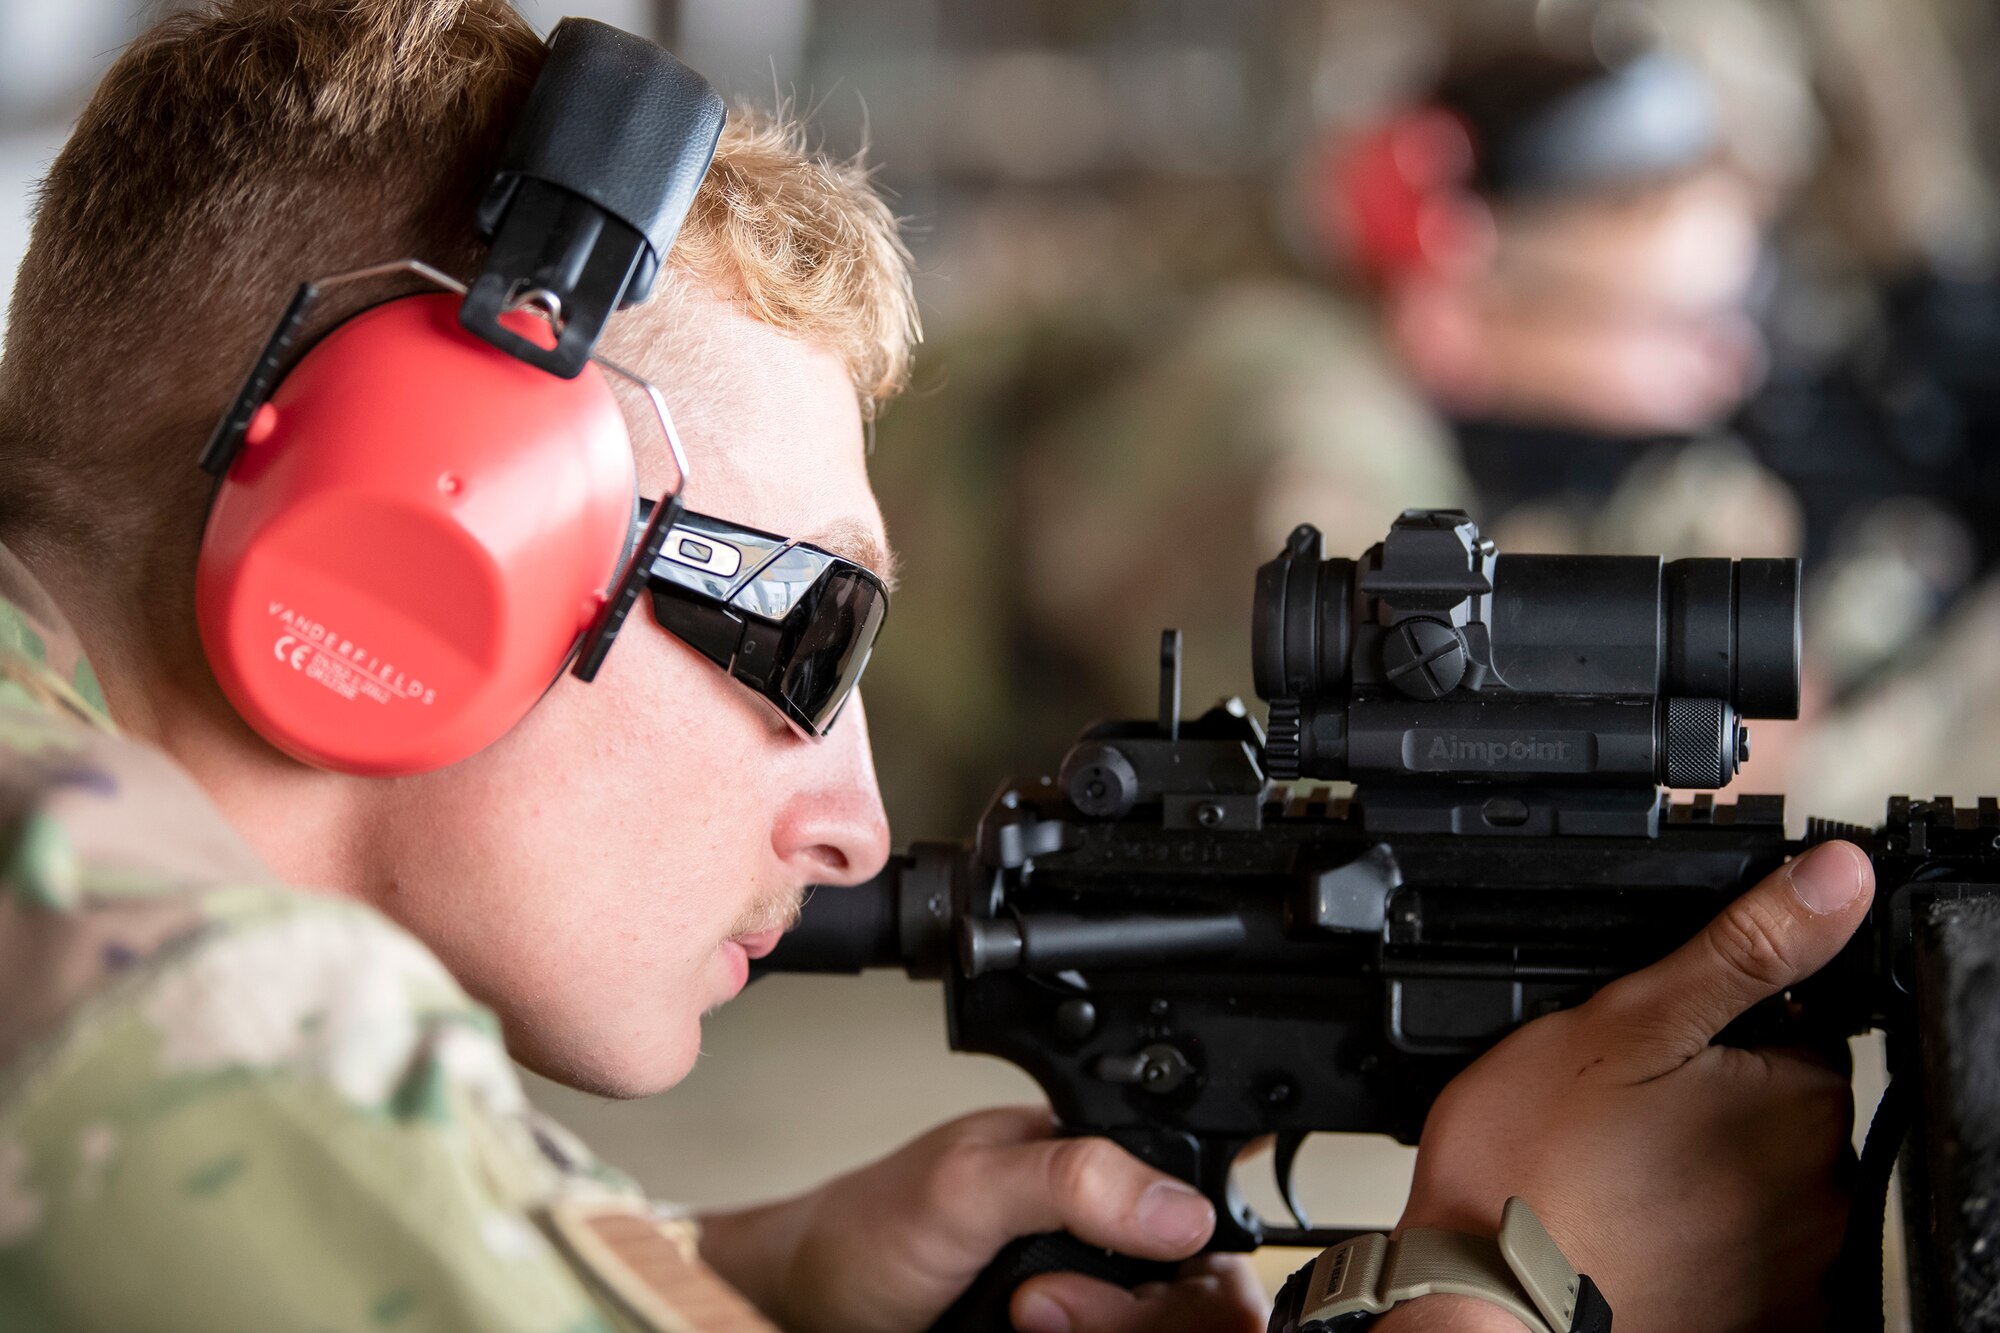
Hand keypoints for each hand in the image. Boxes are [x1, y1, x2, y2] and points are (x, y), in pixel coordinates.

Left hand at [697, 1106, 1266, 1332]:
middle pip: (1206, 1286)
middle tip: (1043, 1303)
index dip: (1212, 1243)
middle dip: (1139, 1311)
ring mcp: (1099, 1295)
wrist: (810, 1311)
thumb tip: (1182, 1212)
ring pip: (1168, 1327)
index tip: (1168, 1272)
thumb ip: (1075, 1180)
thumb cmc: (871, 1229)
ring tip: (1022, 1318)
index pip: (1217, 1191)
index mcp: (1107, 1157)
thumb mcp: (969, 1186)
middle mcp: (1116, 1227)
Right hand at [1387, 840, 1872, 1332]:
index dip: (1710, 1021)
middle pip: (1772, 1107)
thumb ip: (1740, 948)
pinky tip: (1623, 1226)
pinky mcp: (1758, 1317)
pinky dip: (1690, 1237)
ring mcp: (1790, 1267)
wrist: (1480, 1299)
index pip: (1791, 1026)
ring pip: (1751, 1179)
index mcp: (1799, 1105)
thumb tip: (1836, 879)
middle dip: (1705, 1098)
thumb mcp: (1625, 1023)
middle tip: (1611, 1110)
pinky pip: (1738, 1253)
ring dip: (1697, 1169)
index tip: (1643, 1045)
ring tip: (1607, 1170)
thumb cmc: (1532, 1167)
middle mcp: (1820, 1194)